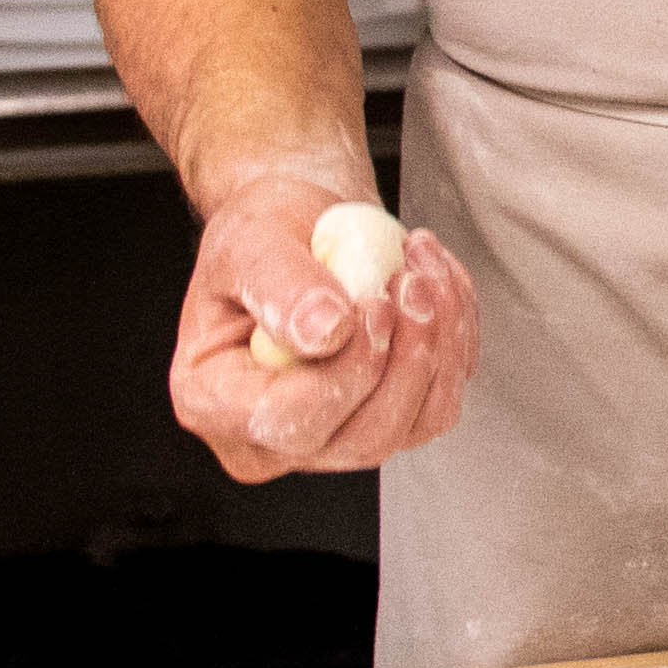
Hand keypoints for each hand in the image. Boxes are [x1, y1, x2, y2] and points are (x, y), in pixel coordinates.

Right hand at [167, 172, 477, 481]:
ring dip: (439, 343)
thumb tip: (325, 331)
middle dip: (406, 356)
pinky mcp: (389, 418)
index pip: (286, 420)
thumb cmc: (265, 235)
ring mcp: (333, 434)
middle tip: (412, 280)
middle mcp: (269, 436)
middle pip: (362, 438)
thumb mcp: (251, 240)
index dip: (346, 368)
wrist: (307, 229)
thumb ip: (280, 285)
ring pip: (415, 424)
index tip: (376, 302)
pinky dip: (455, 340)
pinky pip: (442, 401)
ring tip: (424, 270)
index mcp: (212, 400)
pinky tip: (435, 287)